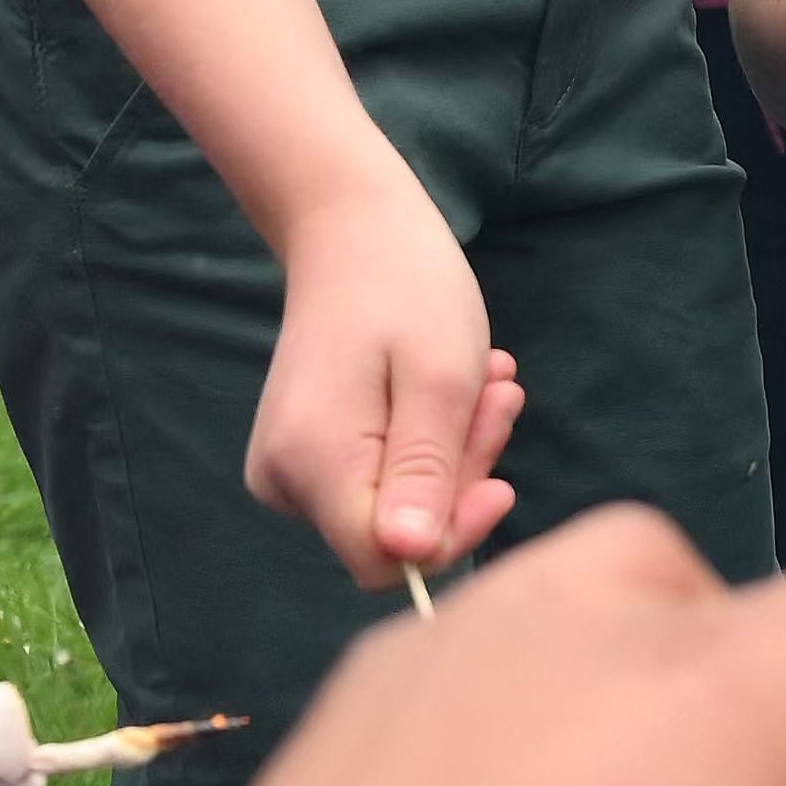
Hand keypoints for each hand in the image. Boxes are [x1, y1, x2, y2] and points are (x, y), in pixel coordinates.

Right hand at [249, 163, 526, 585]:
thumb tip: (408, 558)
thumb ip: (426, 472)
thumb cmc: (405, 286)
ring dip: (455, 451)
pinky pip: (380, 476)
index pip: (387, 559)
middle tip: (501, 396)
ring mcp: (289, 468)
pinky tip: (453, 390)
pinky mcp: (305, 455)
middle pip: (394, 533)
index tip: (502, 475)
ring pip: (395, 505)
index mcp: (310, 463)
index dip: (453, 532)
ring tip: (487, 380)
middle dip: (461, 475)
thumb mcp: (440, 378)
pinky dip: (429, 440)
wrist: (350, 225)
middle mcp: (283, 480)